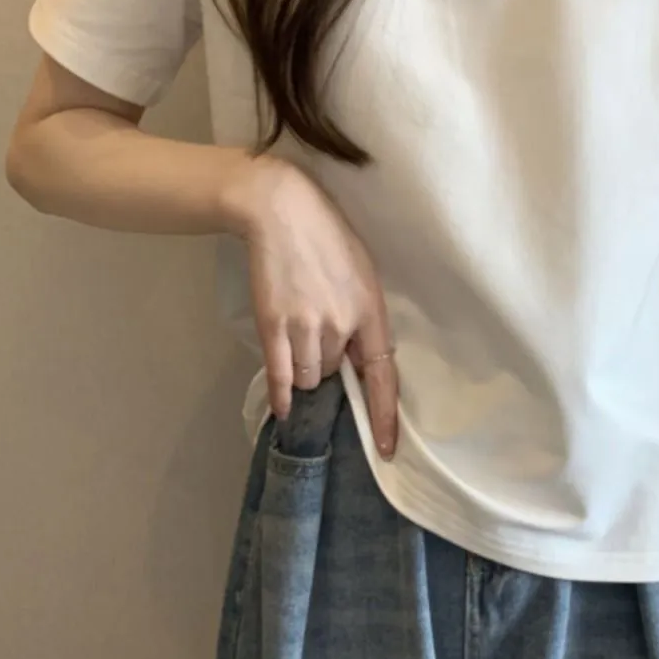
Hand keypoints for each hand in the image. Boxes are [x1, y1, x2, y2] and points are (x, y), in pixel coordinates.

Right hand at [226, 156, 397, 457]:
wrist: (281, 211)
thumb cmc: (329, 236)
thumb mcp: (363, 273)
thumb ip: (364, 317)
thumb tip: (359, 359)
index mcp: (371, 311)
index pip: (383, 376)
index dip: (384, 415)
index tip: (386, 448)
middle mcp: (340, 326)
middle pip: (334, 373)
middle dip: (328, 365)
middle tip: (317, 334)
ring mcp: (305, 327)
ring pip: (307, 375)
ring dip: (304, 369)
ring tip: (297, 335)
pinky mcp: (273, 324)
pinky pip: (279, 374)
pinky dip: (281, 395)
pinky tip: (283, 410)